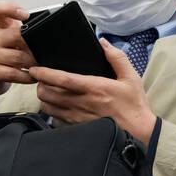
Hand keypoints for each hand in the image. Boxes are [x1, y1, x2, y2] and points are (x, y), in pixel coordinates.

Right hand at [0, 0, 37, 115]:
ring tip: (40, 65)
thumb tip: (46, 35)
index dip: (10, 8)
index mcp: (0, 27)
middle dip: (34, 45)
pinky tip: (32, 76)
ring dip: (34, 63)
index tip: (25, 14)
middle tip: (42, 52)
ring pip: (19, 57)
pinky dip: (28, 76)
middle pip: (18, 35)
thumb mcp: (8, 38)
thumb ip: (24, 33)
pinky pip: (15, 74)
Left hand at [29, 37, 156, 142]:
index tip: (35, 68)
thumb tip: (102, 42)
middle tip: (42, 80)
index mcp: (94, 88)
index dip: (44, 73)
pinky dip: (52, 113)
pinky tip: (59, 109)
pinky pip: (55, 121)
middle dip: (40, 85)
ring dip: (45, 99)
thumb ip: (117, 57)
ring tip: (49, 92)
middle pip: (48, 93)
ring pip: (48, 108)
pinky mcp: (77, 129)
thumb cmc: (134, 105)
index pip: (62, 79)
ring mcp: (77, 118)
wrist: (139, 133)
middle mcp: (82, 103)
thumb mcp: (131, 77)